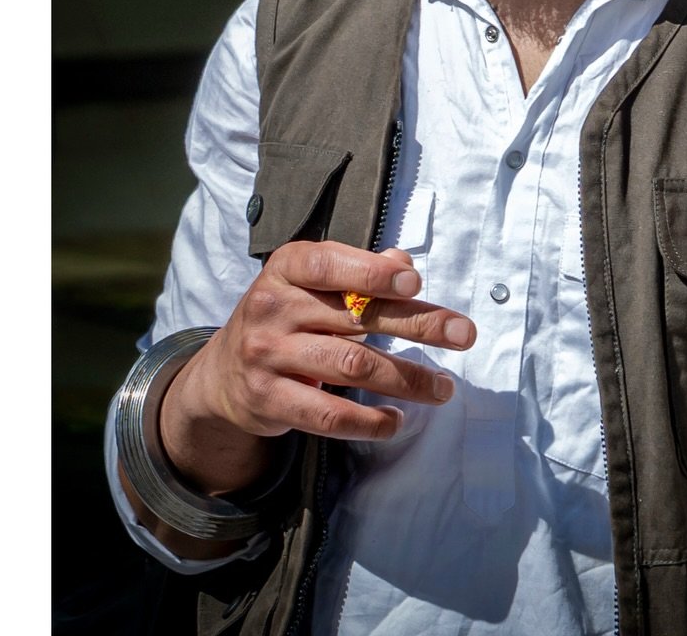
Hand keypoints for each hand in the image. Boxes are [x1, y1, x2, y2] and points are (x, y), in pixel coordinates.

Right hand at [161, 241, 475, 495]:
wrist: (223, 374)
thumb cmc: (288, 315)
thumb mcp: (314, 283)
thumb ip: (360, 271)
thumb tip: (405, 264)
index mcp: (287, 268)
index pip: (329, 264)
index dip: (372, 272)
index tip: (416, 283)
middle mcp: (273, 307)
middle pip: (356, 318)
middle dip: (416, 326)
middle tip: (463, 334)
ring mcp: (268, 355)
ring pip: (350, 368)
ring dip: (406, 379)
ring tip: (443, 388)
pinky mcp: (269, 400)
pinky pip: (326, 415)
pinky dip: (367, 421)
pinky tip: (396, 420)